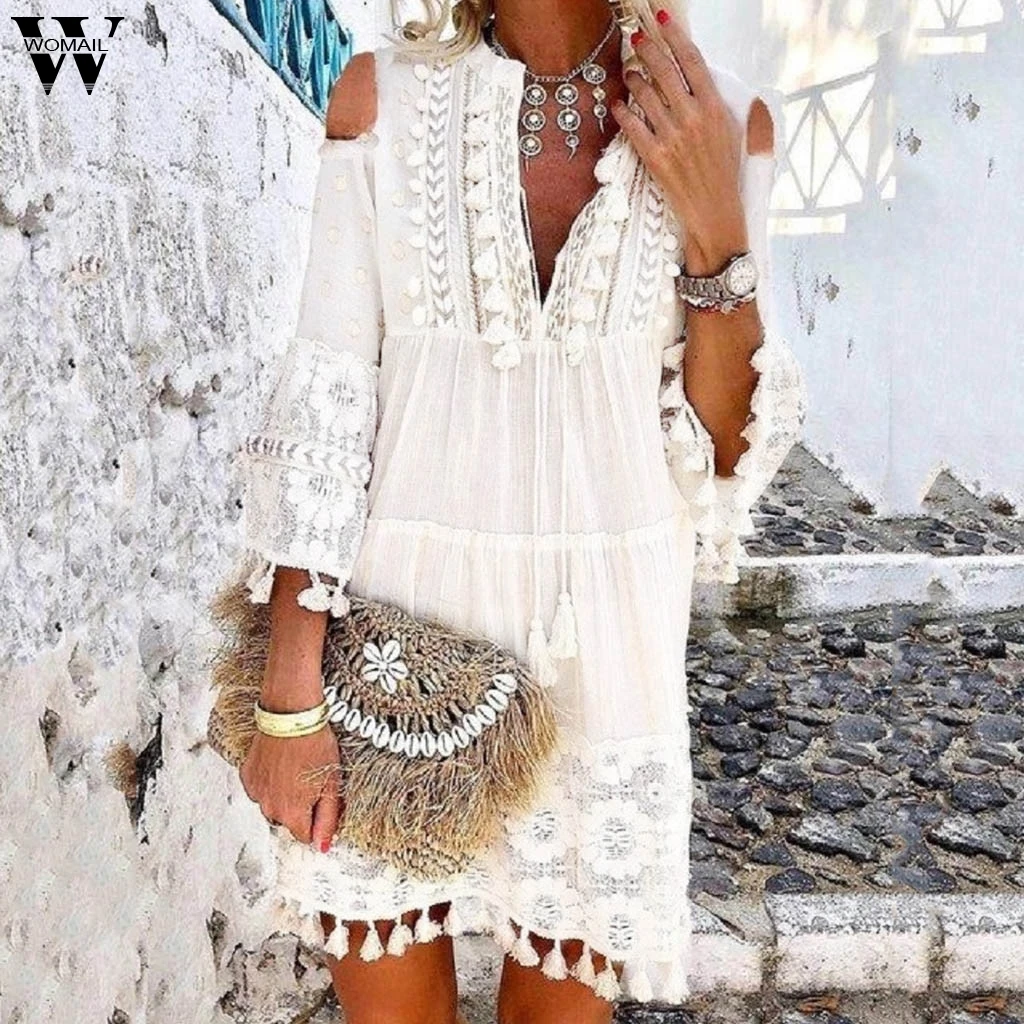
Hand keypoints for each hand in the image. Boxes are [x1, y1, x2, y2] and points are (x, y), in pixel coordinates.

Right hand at [240, 725, 342, 851]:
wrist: (290, 716)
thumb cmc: (314, 744)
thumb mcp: (331, 783)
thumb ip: (327, 818)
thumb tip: (322, 845)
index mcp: (292, 813)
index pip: (305, 836)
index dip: (317, 822)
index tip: (322, 803)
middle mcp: (270, 808)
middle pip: (288, 821)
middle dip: (300, 807)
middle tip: (311, 781)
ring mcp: (256, 792)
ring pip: (273, 805)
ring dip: (283, 794)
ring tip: (296, 769)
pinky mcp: (247, 776)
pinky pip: (260, 789)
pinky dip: (270, 782)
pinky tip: (282, 765)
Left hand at [612, 13, 748, 274]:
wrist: (715, 211)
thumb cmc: (725, 172)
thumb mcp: (732, 132)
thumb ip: (717, 102)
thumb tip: (702, 76)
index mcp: (715, 108)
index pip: (692, 62)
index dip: (675, 37)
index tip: (662, 19)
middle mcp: (693, 119)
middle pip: (665, 72)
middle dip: (648, 49)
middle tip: (636, 37)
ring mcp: (673, 138)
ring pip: (646, 96)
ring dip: (633, 79)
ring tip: (629, 72)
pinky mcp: (656, 158)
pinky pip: (634, 127)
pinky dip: (623, 112)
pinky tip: (618, 104)